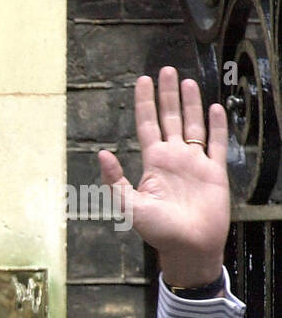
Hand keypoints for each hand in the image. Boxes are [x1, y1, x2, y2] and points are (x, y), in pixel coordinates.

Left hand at [98, 66, 229, 287]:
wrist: (188, 246)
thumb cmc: (157, 231)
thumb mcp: (129, 206)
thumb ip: (115, 181)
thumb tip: (101, 153)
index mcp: (152, 163)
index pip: (147, 125)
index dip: (145, 102)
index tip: (142, 80)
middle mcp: (172, 158)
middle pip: (169, 118)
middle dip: (167, 94)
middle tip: (166, 70)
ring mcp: (194, 163)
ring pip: (192, 125)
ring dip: (191, 104)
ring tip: (188, 81)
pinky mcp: (215, 171)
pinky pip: (217, 143)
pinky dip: (217, 126)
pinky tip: (215, 108)